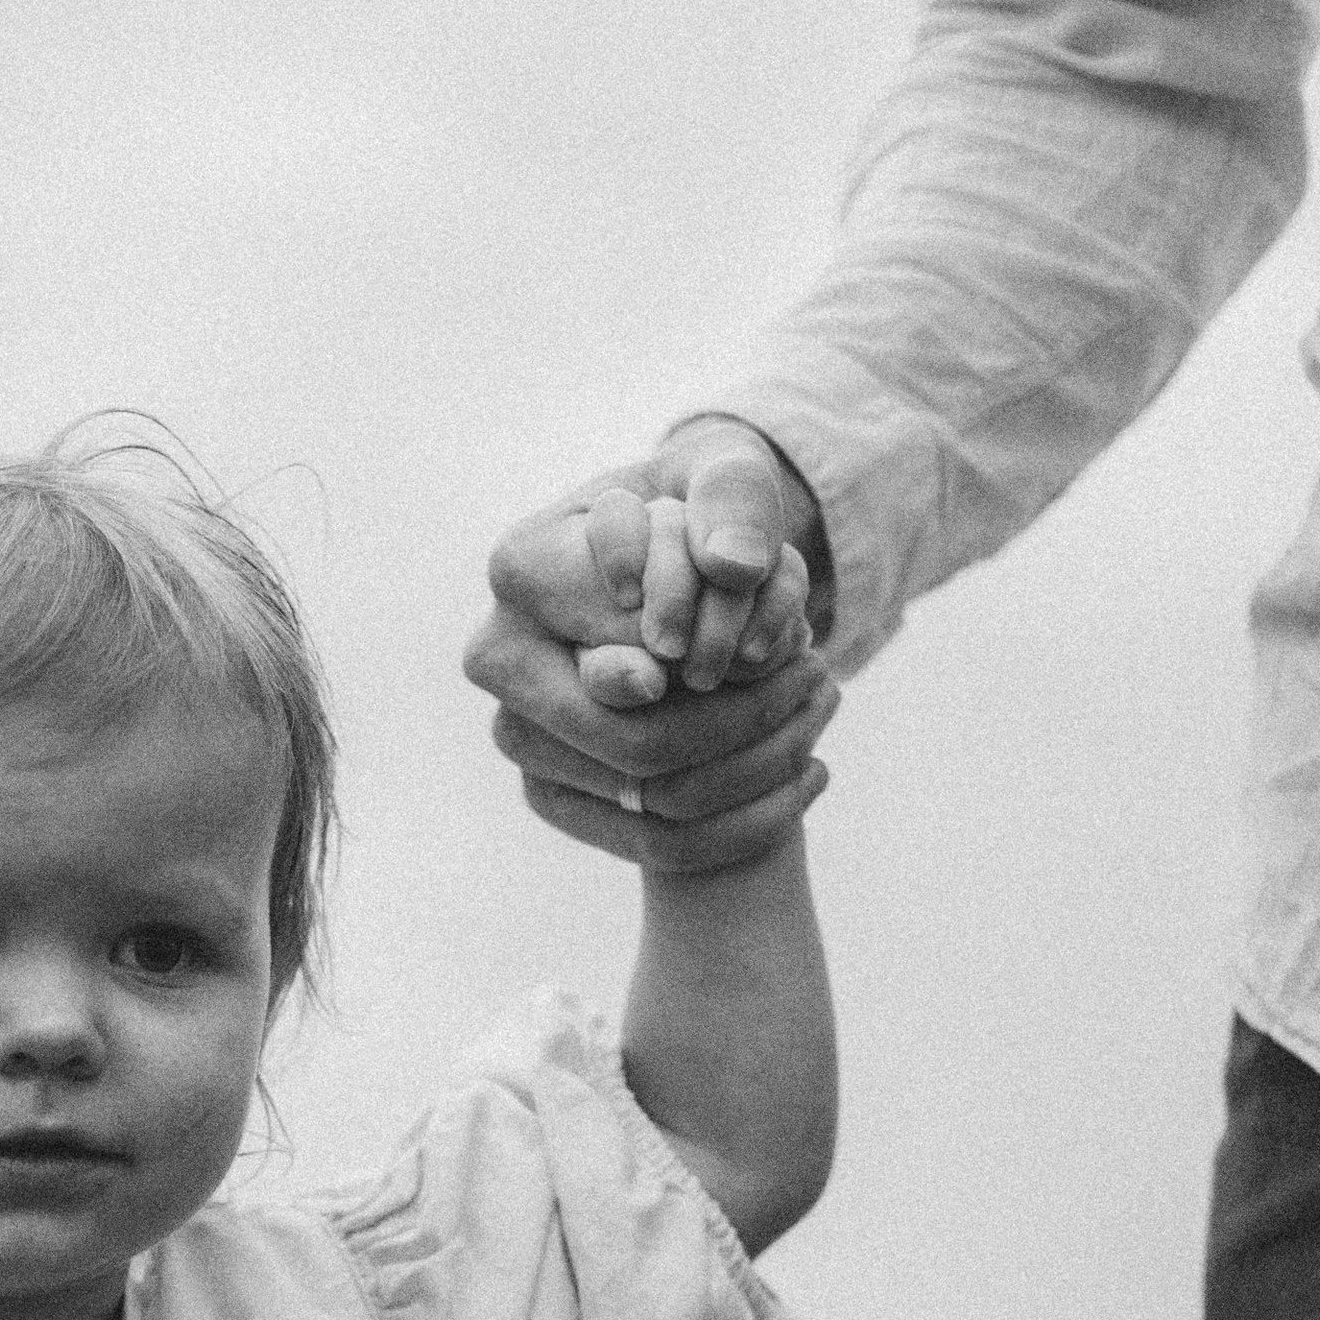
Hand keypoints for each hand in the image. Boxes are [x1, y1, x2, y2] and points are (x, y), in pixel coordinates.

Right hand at [465, 423, 835, 872]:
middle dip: (745, 720)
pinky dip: (753, 821)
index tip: (770, 637)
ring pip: (656, 801)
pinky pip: (659, 844)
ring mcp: (518, 736)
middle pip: (636, 742)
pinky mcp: (550, 796)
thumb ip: (732, 498)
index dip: (705, 646)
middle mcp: (498, 657)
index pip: (623, 626)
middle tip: (816, 676)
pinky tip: (812, 771)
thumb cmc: (701, 514)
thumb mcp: (729, 474)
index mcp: (522, 565)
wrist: (677, 576)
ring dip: (762, 766)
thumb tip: (733, 567)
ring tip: (821, 711)